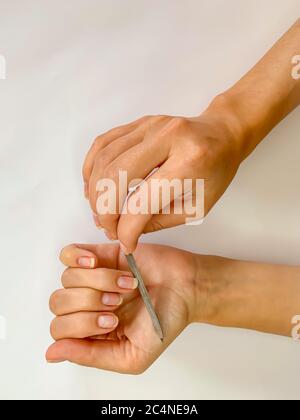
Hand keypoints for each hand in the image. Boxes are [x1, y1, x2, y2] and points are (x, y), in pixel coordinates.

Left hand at [46, 243, 212, 372]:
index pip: (60, 330)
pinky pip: (68, 254)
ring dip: (99, 281)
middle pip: (59, 303)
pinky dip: (78, 257)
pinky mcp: (99, 254)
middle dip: (90, 303)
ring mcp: (91, 278)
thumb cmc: (164, 321)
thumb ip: (91, 356)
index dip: (81, 325)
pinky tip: (97, 262)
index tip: (113, 321)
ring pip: (67, 278)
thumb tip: (52, 354)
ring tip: (125, 284)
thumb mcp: (131, 356)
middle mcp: (87, 304)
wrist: (186, 288)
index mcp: (90, 331)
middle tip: (118, 303)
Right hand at [83, 105, 242, 252]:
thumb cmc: (215, 171)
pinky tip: (93, 187)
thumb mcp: (198, 206)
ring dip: (95, 191)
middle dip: (104, 210)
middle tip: (107, 227)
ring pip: (105, 159)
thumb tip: (126, 232)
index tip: (126, 243)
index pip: (143, 202)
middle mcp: (167, 137)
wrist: (222, 134)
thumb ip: (160, 221)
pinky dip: (92, 168)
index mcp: (190, 162)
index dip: (128, 229)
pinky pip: (102, 143)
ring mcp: (150, 125)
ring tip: (100, 211)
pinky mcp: (138, 122)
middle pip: (116, 176)